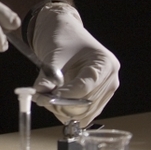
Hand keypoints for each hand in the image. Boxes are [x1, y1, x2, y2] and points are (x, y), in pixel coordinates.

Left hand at [30, 2, 119, 126]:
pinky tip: (55, 102)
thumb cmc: (63, 40)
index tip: (47, 96)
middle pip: (86, 103)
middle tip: (41, 98)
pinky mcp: (98, 100)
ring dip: (62, 111)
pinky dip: (68, 113)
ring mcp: (106, 91)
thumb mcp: (53, 56)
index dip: (66, 95)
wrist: (66, 35)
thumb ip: (47, 77)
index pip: (86, 86)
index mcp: (105, 63)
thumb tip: (39, 95)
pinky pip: (84, 114)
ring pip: (84, 113)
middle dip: (61, 104)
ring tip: (46, 98)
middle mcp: (111, 79)